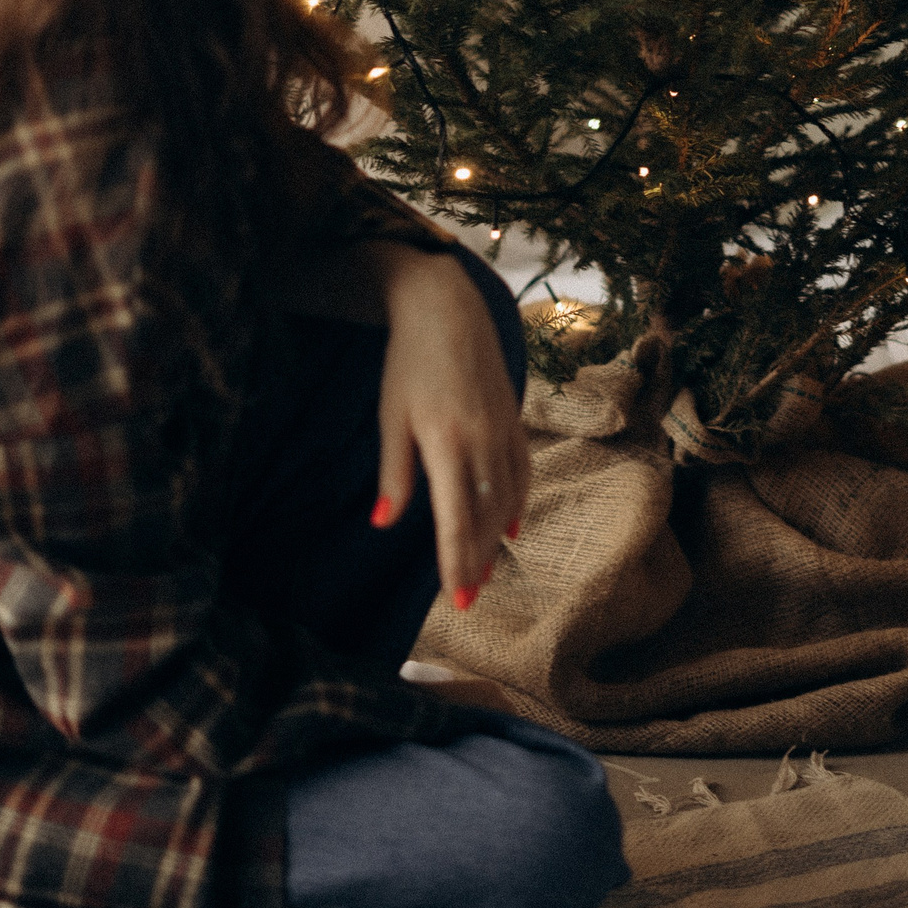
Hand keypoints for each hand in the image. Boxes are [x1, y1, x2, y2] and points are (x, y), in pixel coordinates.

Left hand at [369, 247, 531, 607]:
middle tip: (469, 598)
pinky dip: (516, 502)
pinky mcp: (514, 418)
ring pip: (506, 498)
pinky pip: (521, 472)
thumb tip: (385, 524)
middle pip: (485, 516)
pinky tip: (511, 527)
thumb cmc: (408, 361)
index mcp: (446, 443)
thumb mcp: (390, 417)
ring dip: (495, 538)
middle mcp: (483, 441)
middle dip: (477, 560)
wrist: (447, 308)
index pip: (455, 517)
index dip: (455, 560)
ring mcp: (504, 430)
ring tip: (486, 572)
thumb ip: (395, 473)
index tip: (455, 597)